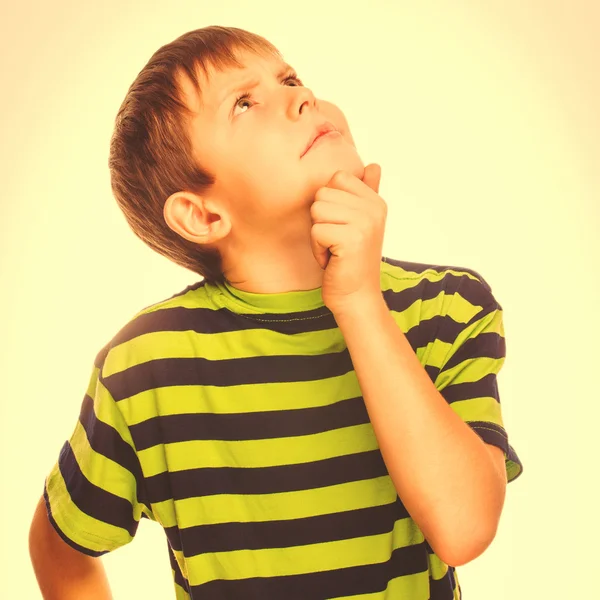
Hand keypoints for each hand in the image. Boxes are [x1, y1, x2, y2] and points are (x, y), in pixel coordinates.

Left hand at [310, 163, 386, 313]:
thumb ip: (366, 193)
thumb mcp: (360, 224)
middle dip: (321, 220)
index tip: (342, 227)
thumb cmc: (351, 261)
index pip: (337, 178)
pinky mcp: (352, 238)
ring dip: (319, 234)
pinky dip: (318, 248)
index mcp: (376, 201)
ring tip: (335, 249)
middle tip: (337, 241)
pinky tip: (333, 259)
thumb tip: (374, 164)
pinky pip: (316, 230)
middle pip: (323, 193)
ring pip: (317, 210)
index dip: (330, 204)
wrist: (356, 297)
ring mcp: (365, 222)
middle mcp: (375, 208)